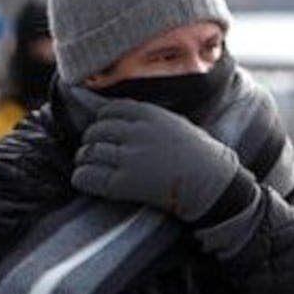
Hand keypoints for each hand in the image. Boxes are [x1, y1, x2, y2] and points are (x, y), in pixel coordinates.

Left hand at [71, 99, 245, 222]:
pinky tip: (85, 179)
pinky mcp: (124, 183)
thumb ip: (147, 118)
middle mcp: (137, 133)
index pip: (110, 110)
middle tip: (94, 151)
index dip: (102, 121)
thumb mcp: (174, 122)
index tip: (104, 131)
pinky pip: (87, 176)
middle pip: (96, 131)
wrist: (211, 183)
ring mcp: (130, 158)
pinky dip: (82, 177)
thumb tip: (117, 117)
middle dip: (91, 141)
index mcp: (149, 115)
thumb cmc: (197, 154)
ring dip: (84, 159)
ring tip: (89, 165)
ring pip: (89, 152)